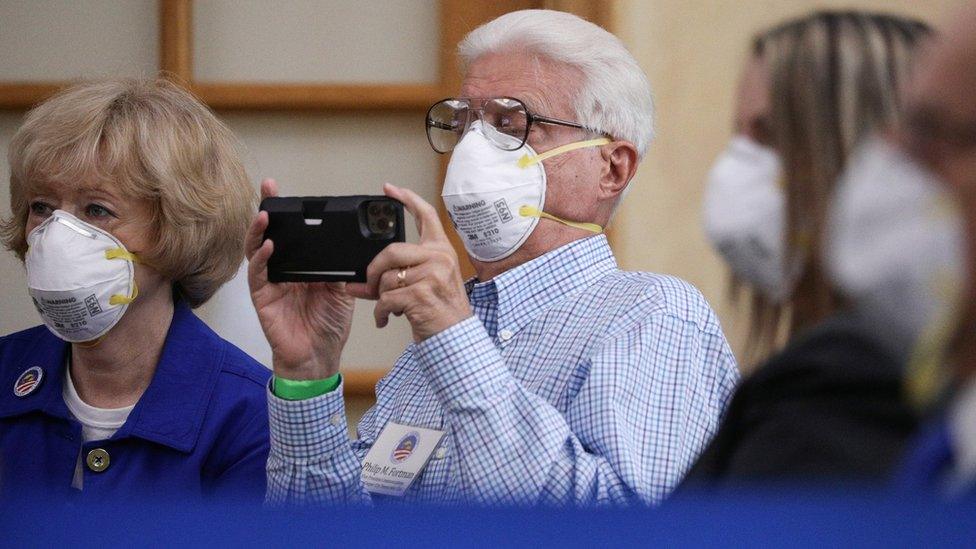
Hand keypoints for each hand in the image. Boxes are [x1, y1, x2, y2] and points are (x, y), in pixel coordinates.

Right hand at [246, 178, 355, 379]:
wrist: (318, 356)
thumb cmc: (328, 325)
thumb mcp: (342, 291)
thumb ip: (340, 268)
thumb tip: (346, 243)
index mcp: (302, 265)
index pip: (293, 233)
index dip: (288, 213)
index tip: (286, 191)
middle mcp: (283, 269)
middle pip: (270, 234)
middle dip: (267, 210)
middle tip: (268, 188)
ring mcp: (270, 282)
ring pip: (257, 249)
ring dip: (259, 231)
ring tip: (265, 215)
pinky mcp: (262, 296)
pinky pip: (257, 273)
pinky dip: (261, 258)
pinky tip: (268, 247)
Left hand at [347, 183, 471, 341]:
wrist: (456, 338)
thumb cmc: (441, 312)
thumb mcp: (425, 285)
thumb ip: (396, 275)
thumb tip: (358, 280)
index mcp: (441, 251)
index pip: (426, 215)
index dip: (407, 198)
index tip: (389, 188)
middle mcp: (440, 258)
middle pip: (391, 251)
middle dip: (374, 271)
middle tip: (370, 285)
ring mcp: (432, 275)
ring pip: (388, 278)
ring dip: (381, 297)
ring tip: (391, 308)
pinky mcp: (421, 293)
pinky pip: (387, 298)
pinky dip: (381, 312)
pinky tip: (388, 318)